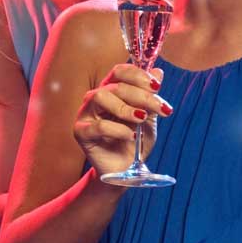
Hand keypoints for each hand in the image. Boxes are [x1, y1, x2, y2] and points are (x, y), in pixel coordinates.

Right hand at [73, 63, 171, 179]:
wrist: (127, 170)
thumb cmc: (135, 142)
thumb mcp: (149, 118)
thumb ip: (151, 96)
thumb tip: (158, 72)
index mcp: (111, 90)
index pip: (120, 72)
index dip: (138, 75)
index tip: (157, 87)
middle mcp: (96, 97)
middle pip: (116, 85)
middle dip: (141, 96)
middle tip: (160, 109)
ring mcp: (86, 113)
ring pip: (101, 96)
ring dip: (126, 108)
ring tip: (142, 119)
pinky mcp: (81, 132)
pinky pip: (98, 125)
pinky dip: (118, 129)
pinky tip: (131, 136)